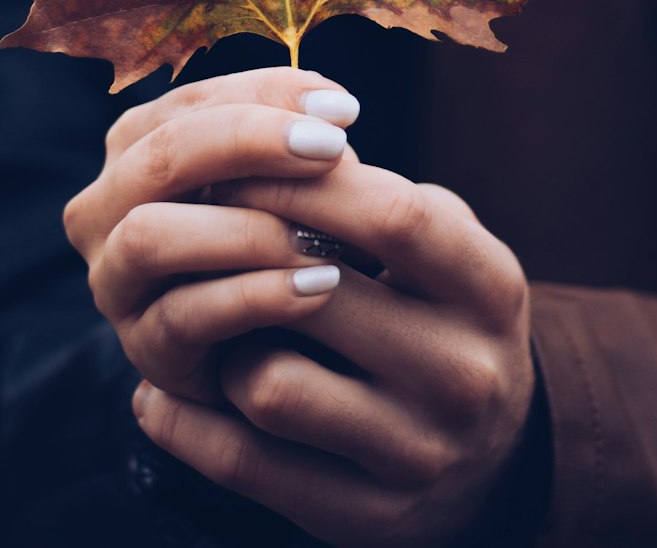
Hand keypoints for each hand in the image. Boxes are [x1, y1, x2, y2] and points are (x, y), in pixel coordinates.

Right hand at [63, 68, 360, 401]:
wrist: (275, 348)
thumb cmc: (278, 240)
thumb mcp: (284, 181)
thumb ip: (296, 138)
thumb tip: (333, 108)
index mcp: (135, 147)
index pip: (192, 103)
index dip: (266, 95)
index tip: (344, 109)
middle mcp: (104, 208)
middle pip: (162, 156)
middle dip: (250, 143)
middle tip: (333, 148)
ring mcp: (115, 281)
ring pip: (151, 235)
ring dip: (244, 229)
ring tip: (325, 236)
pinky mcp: (142, 347)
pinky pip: (184, 316)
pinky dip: (256, 296)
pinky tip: (319, 288)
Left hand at [130, 145, 534, 545]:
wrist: (495, 455)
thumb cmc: (440, 310)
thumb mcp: (441, 244)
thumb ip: (371, 195)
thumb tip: (263, 145)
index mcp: (489, 287)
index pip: (392, 216)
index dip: (301, 182)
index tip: (237, 165)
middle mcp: (464, 374)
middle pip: (317, 294)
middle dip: (240, 254)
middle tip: (195, 232)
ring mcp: (418, 453)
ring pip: (270, 384)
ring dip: (226, 345)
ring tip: (217, 323)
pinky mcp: (368, 517)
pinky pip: (247, 465)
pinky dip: (189, 426)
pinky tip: (162, 393)